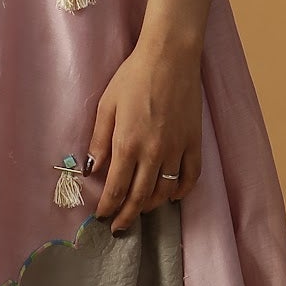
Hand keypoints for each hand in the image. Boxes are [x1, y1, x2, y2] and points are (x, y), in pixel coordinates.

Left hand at [88, 34, 202, 233]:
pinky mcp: (194, 143)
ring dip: (151, 206)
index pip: (116, 189)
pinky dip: (181, 192)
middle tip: (119, 228)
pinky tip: (172, 196)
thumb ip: (99, 141)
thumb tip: (91, 171)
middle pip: (139, 198)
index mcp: (127, 145)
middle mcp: (153, 153)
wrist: (170, 57)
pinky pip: (190, 177)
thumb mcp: (106, 106)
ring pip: (164, 192)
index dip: (108, 208)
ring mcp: (176, 150)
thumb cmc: (133, 77)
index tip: (102, 217)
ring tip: (141, 209)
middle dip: (127, 217)